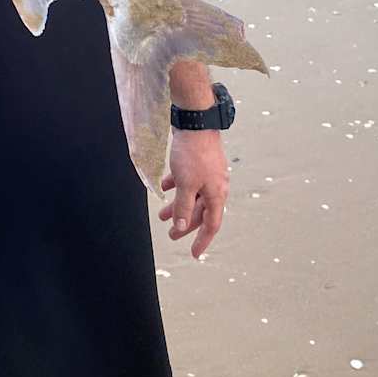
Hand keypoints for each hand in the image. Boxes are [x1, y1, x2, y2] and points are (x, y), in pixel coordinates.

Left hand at [157, 130, 229, 259]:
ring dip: (177, 205)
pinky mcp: (199, 162)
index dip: (202, 241)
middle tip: (170, 234)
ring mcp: (208, 174)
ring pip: (192, 195)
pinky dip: (177, 186)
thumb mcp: (186, 185)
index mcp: (217, 195)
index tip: (194, 254)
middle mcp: (215, 186)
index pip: (211, 225)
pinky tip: (164, 186)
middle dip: (185, 224)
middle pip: (200, 211)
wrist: (196, 122)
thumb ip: (183, 207)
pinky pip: (188, 180)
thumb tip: (182, 227)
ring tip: (161, 214)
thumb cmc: (193, 154)